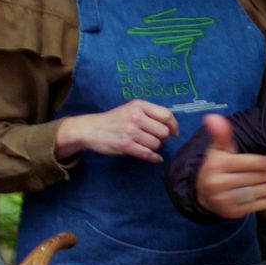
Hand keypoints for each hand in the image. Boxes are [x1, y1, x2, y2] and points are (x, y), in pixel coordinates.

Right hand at [56, 99, 178, 162]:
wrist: (91, 129)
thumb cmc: (114, 119)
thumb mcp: (131, 109)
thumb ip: (150, 113)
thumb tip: (171, 126)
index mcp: (139, 105)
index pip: (166, 115)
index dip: (174, 125)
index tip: (174, 132)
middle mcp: (136, 117)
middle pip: (163, 132)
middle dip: (163, 138)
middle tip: (156, 139)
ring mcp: (130, 131)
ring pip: (156, 144)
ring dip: (155, 147)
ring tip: (148, 145)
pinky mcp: (125, 145)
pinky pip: (147, 154)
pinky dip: (154, 158)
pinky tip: (155, 158)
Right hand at [195, 114, 265, 218]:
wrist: (203, 193)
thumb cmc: (217, 166)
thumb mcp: (218, 149)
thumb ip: (221, 134)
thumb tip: (212, 117)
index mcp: (217, 166)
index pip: (244, 163)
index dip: (261, 162)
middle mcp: (219, 184)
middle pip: (252, 178)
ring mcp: (225, 200)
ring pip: (255, 193)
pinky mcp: (233, 212)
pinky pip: (255, 206)